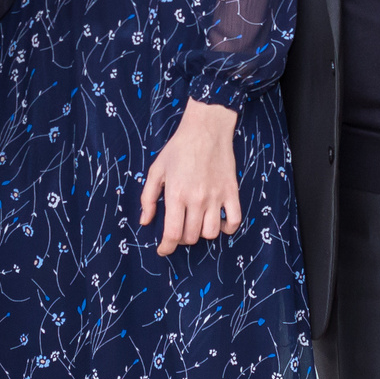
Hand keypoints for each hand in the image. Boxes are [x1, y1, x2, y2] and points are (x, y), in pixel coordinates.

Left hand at [139, 99, 242, 256]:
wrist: (206, 128)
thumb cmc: (179, 148)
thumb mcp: (156, 170)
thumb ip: (148, 197)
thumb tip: (145, 221)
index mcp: (176, 194)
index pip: (172, 233)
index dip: (166, 247)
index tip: (163, 249)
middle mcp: (197, 199)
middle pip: (191, 236)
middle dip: (181, 239)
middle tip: (178, 229)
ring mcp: (216, 197)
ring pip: (211, 233)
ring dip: (201, 233)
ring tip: (196, 223)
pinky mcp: (231, 192)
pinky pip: (234, 221)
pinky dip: (226, 228)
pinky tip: (218, 222)